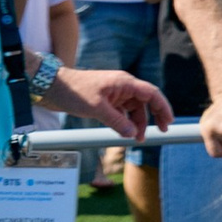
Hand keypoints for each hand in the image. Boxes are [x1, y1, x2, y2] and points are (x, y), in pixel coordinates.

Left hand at [42, 67, 172, 140]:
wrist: (52, 87)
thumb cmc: (75, 92)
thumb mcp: (97, 108)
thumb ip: (117, 122)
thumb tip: (133, 133)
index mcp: (125, 83)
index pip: (152, 94)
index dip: (163, 107)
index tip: (169, 122)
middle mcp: (122, 87)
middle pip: (145, 102)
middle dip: (154, 117)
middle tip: (160, 132)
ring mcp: (114, 93)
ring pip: (133, 109)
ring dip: (137, 123)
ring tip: (137, 138)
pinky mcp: (105, 100)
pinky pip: (121, 112)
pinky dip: (125, 122)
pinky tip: (124, 132)